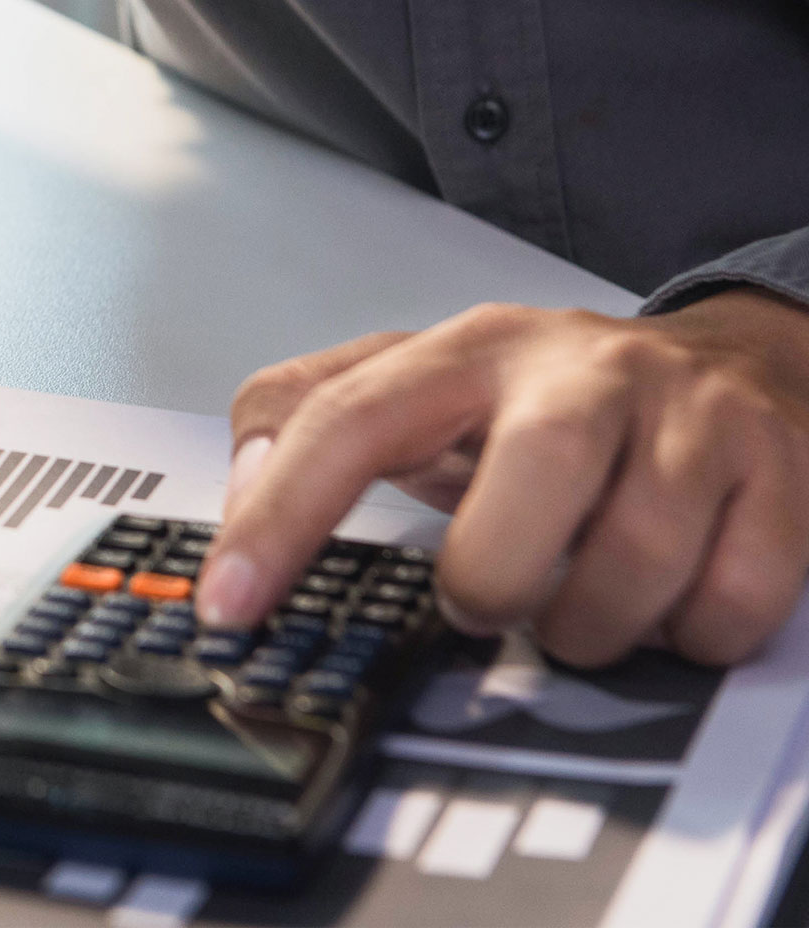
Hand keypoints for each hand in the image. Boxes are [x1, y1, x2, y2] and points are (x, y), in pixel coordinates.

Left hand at [199, 289, 808, 667]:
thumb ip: (309, 425)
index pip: (348, 418)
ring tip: (574, 607)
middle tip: (483, 600)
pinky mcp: (779, 470)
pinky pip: (734, 596)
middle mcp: (580, 369)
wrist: (732, 367)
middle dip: (492, 578)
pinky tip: (665, 601)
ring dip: (590, 623)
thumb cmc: (550, 405)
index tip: (230, 606)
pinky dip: (687, 632)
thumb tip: (239, 504)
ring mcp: (689, 416)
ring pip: (640, 555)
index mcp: (467, 352)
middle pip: (530, 477)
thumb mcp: (420, 391)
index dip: (278, 516)